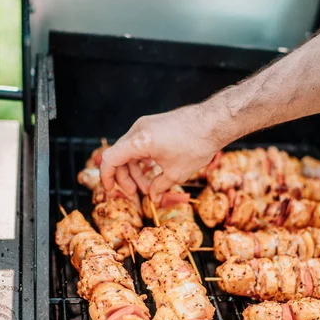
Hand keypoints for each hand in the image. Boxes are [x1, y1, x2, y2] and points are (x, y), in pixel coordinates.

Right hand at [100, 103, 222, 200]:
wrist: (213, 122)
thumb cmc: (196, 145)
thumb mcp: (176, 173)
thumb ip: (159, 187)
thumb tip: (152, 197)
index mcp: (139, 142)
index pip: (110, 159)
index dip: (107, 176)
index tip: (110, 190)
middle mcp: (138, 130)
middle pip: (119, 156)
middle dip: (125, 177)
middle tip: (137, 193)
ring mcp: (144, 125)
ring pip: (129, 151)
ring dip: (135, 170)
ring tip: (149, 186)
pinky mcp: (153, 124)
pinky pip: (138, 144)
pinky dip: (141, 159)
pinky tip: (152, 171)